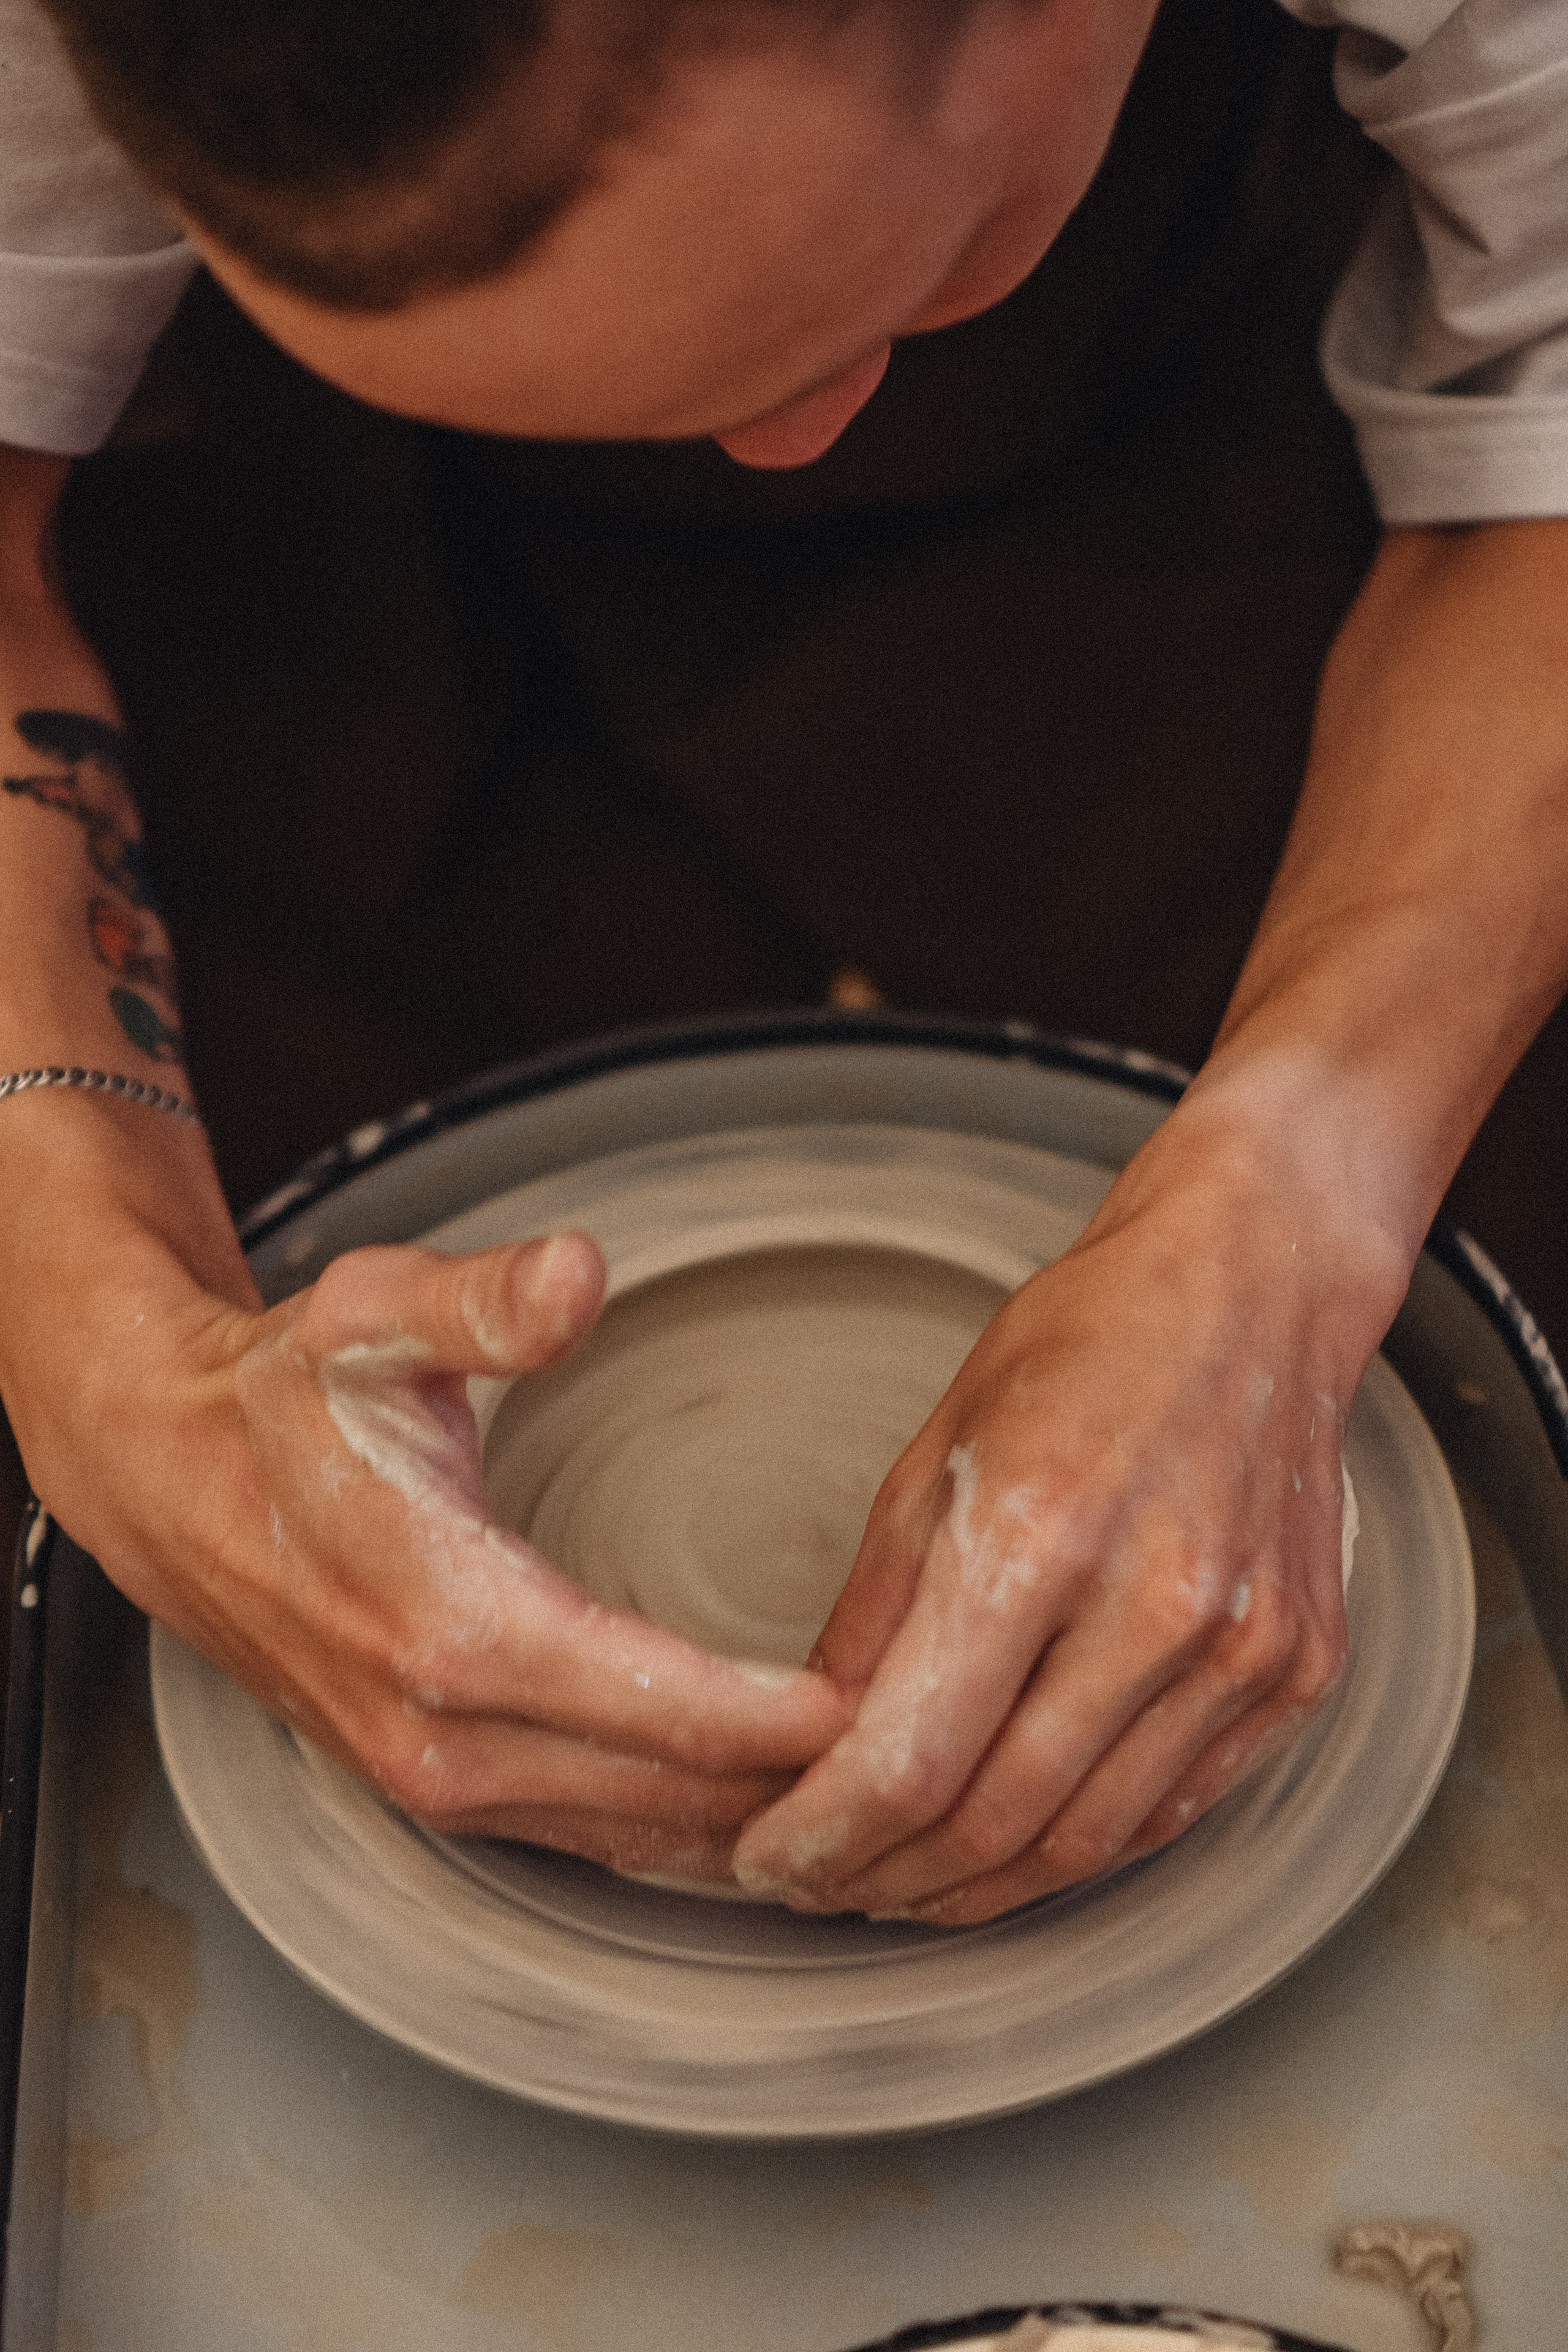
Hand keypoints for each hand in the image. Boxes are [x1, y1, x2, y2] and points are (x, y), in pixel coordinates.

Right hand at [2, 1116, 847, 1882]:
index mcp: (455, 1626)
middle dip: (805, 1786)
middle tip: (936, 1752)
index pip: (669, 1707)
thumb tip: (580, 1272)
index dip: (794, 1717)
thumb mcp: (375, 1315)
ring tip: (879, 1796)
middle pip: (674, 1796)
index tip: (903, 1702)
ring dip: (757, 1824)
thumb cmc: (283, 1396)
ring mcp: (440, 1779)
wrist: (170, 1481)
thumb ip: (488, 1299)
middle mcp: (450, 1733)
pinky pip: (593, 1837)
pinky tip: (764, 1813)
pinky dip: (686, 1832)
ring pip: (641, 1837)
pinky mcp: (438, 1789)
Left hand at [733, 1099, 1389, 1922]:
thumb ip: (876, 1612)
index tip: (768, 1857)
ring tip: (899, 1886)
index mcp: (1040, 1533)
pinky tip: (1009, 1851)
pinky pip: (1171, 1812)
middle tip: (820, 1885)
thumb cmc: (1089, 1344)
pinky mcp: (1296, 1675)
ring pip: (1086, 1843)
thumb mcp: (937, 1449)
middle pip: (995, 1822)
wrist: (1256, 1289)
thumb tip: (814, 1745)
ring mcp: (1239, 1650)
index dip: (825, 1834)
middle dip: (884, 1879)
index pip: (911, 1757)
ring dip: (975, 1890)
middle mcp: (1155, 1605)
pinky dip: (1078, 1850)